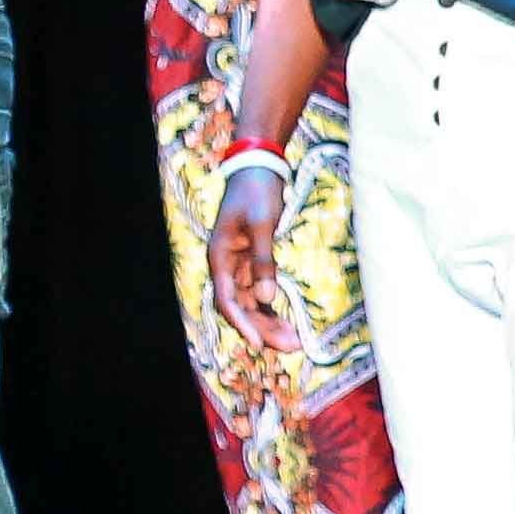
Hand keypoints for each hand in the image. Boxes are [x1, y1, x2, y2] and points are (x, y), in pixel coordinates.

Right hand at [210, 170, 297, 350]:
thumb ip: (263, 261)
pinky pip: (259, 293)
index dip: (242, 324)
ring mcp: (238, 265)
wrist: (259, 167)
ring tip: (294, 341)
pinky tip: (288, 323)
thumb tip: (268, 297)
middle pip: (240, 308)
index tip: (260, 344)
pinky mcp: (252, 262)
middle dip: (262, 329)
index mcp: (220, 257)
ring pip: (250, 304)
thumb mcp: (263, 224)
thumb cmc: (257, 191)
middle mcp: (225, 266)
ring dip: (269, 323)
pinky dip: (272, 308)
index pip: (227, 300)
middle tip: (291, 347)